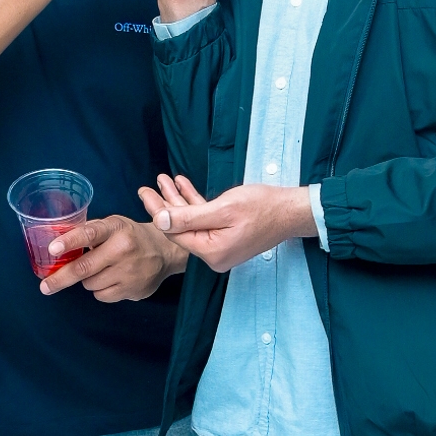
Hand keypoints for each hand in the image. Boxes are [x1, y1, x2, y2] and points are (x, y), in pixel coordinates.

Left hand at [37, 214, 187, 301]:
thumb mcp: (113, 224)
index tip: (52, 249)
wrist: (164, 252)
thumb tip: (59, 243)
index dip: (69, 242)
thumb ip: (89, 232)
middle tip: (45, 286)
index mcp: (115, 228)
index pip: (89, 234)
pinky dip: (100, 290)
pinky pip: (102, 295)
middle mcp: (122, 249)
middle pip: (84, 268)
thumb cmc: (131, 236)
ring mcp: (129, 272)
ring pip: (90, 284)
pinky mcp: (132, 290)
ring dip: (87, 280)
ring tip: (100, 270)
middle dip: (60, 278)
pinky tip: (111, 279)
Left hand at [139, 174, 316, 273]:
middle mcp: (214, 255)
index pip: (175, 233)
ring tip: (165, 180)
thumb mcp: (223, 208)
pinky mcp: (228, 238)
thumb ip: (189, 217)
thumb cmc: (262, 207)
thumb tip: (161, 222)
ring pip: (193, 223)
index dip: (158, 212)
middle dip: (165, 205)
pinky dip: (195, 205)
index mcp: (211, 252)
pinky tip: (184, 186)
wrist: (292, 211)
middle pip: (181, 229)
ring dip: (179, 201)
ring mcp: (221, 247)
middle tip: (147, 186)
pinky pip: (206, 222)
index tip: (143, 193)